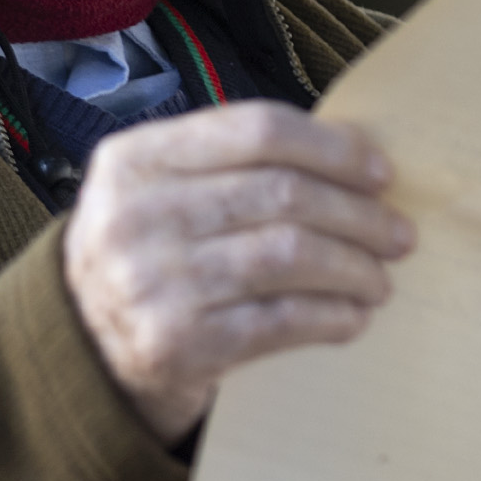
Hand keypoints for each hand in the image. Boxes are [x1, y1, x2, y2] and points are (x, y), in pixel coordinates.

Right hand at [61, 105, 413, 443]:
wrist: (84, 349)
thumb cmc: (149, 255)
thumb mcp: (159, 190)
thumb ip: (232, 165)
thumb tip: (356, 159)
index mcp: (134, 160)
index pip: (257, 130)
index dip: (332, 148)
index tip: (379, 172)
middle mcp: (136, 216)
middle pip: (282, 194)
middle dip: (358, 213)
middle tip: (397, 232)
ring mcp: (154, 283)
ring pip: (290, 256)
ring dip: (354, 266)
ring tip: (380, 276)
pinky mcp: (178, 345)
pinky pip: (282, 321)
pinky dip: (332, 316)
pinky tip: (352, 314)